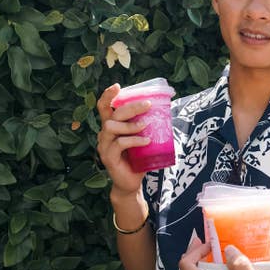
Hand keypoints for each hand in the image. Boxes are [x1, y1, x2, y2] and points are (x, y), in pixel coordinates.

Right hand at [96, 83, 151, 197]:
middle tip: (148, 105)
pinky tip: (146, 141)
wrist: (131, 182)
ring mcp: (104, 146)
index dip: (107, 95)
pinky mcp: (108, 157)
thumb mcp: (141, 138)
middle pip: (112, 114)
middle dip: (131, 107)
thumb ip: (145, 125)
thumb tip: (165, 111)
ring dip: (131, 125)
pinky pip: (120, 143)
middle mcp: (104, 134)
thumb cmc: (137, 158)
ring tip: (146, 126)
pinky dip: (134, 140)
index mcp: (110, 126)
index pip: (104, 107)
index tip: (117, 86)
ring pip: (112, 127)